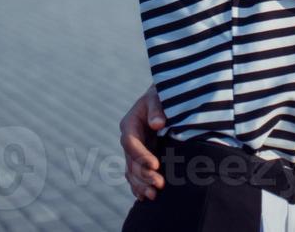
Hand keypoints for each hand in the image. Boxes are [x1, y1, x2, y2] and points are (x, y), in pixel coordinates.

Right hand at [119, 84, 165, 199]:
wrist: (165, 101)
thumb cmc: (162, 96)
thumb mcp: (158, 97)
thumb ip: (156, 108)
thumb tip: (156, 124)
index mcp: (129, 124)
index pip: (130, 143)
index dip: (141, 155)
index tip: (155, 165)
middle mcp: (129, 140)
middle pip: (131, 161)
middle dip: (144, 175)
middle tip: (159, 185)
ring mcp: (135, 151)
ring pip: (132, 172)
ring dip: (141, 185)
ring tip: (153, 195)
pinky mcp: (142, 158)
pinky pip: (136, 175)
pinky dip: (139, 186)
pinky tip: (145, 197)